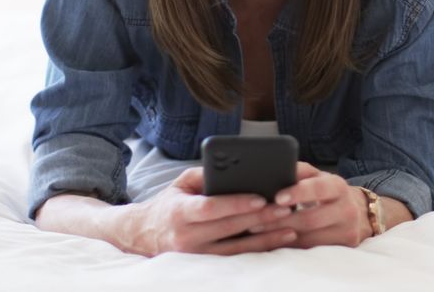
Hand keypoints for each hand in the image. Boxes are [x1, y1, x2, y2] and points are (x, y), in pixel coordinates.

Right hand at [125, 167, 296, 255]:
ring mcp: (196, 255)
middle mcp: (186, 237)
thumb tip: (237, 168)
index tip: (260, 197)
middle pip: (229, 228)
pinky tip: (277, 242)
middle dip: (260, 218)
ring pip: (237, 249)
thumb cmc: (169, 203)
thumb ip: (206, 174)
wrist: (144, 235)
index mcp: (179, 212)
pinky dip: (258, 250)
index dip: (236, 204)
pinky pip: (236, 258)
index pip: (210, 208)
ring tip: (290, 227)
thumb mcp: (181, 183)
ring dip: (266, 238)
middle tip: (285, 207)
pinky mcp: (205, 265)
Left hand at [248, 162, 372, 248]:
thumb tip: (275, 169)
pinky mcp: (342, 248)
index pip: (319, 188)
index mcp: (339, 187)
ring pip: (308, 239)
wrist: (356, 214)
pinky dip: (287, 246)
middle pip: (310, 219)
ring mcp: (346, 232)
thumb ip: (299, 172)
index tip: (277, 197)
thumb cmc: (327, 192)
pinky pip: (309, 250)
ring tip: (257, 232)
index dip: (298, 193)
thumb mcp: (317, 177)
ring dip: (279, 236)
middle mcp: (347, 210)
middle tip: (254, 220)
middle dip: (280, 220)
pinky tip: (270, 242)